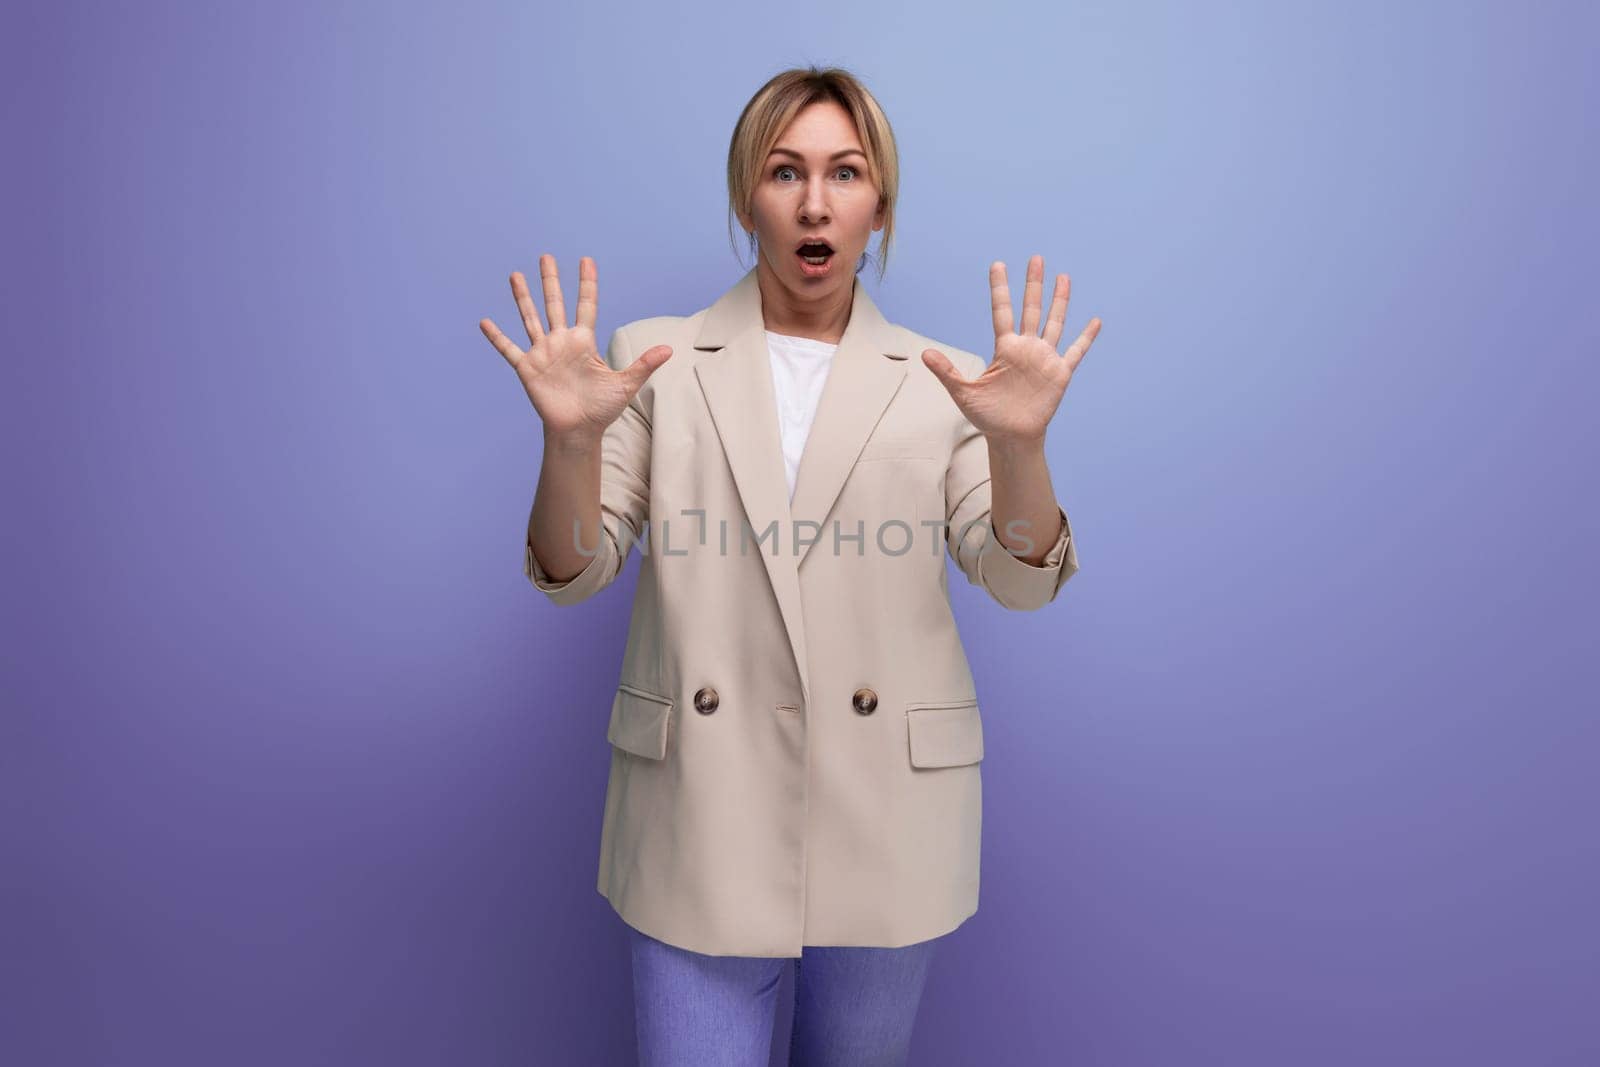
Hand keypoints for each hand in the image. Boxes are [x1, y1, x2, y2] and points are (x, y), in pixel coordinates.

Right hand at [479, 255, 671, 441]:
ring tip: (515, 275)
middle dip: (550, 280)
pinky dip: (497, 337)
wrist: (579, 431)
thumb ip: (643, 364)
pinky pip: (509, 349)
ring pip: (531, 318)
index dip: (586, 283)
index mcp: (584, 341)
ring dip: (523, 298)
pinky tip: (485, 321)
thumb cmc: (602, 409)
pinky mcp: (528, 368)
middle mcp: (562, 342)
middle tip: (546, 257)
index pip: (586, 305)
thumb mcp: (625, 384)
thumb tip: (669, 349)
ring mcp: (543, 353)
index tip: (586, 260)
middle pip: (554, 304)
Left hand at [922, 256, 1101, 443]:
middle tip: (1036, 258)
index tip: (998, 265)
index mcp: (1004, 349)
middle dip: (1033, 285)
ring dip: (1059, 301)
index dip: (1000, 289)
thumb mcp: (964, 393)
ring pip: (1054, 323)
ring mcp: (1044, 358)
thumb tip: (924, 354)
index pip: (1001, 311)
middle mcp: (1026, 348)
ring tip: (1063, 277)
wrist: (1011, 437)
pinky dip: (1086, 337)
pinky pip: (1075, 351)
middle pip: (1031, 309)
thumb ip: (947, 372)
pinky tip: (1095, 321)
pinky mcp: (1059, 373)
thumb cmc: (987, 416)